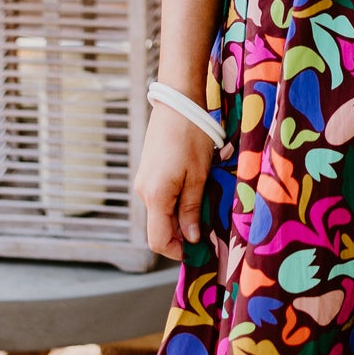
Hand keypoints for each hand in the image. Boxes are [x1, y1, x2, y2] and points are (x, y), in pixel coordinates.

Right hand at [136, 105, 214, 260]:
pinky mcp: (148, 172)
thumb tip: (190, 238)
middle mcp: (143, 191)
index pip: (158, 241)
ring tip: (206, 205)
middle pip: (160, 227)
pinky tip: (194, 190)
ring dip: (181, 216)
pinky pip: (160, 197)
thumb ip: (191, 210)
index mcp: (155, 196)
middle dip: (183, 234)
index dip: (177, 252)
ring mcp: (143, 181)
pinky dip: (176, 202)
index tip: (200, 251)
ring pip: (161, 212)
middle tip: (210, 228)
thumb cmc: (191, 136)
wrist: (177, 103)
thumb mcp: (198, 176)